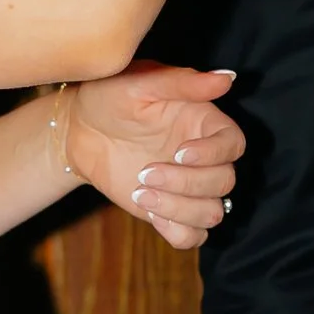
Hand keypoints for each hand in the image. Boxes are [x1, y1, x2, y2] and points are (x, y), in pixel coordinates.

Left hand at [63, 60, 241, 250]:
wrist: (79, 130)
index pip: (234, 144)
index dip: (214, 154)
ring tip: (142, 194)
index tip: (179, 153)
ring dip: (180, 209)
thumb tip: (228, 77)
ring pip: (212, 213)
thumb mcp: (140, 83)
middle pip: (224, 182)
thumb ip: (184, 82)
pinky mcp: (170, 211)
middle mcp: (204, 157)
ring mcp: (188, 187)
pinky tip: (151, 213)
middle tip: (145, 172)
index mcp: (204, 122)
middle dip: (186, 183)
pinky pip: (192, 236)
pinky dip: (178, 233)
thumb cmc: (108, 97)